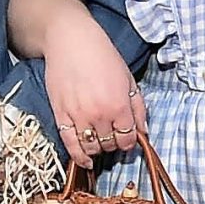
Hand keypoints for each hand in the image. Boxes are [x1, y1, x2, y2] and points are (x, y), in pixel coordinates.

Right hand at [45, 23, 146, 167]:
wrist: (70, 41)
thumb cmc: (102, 56)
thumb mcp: (129, 80)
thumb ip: (138, 108)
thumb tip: (144, 131)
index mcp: (119, 105)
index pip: (128, 139)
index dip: (129, 142)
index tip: (127, 138)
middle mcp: (100, 114)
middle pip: (110, 144)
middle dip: (113, 144)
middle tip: (112, 135)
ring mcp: (79, 116)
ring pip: (91, 147)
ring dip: (98, 149)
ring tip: (99, 142)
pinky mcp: (60, 115)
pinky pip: (70, 144)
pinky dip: (78, 157)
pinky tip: (85, 161)